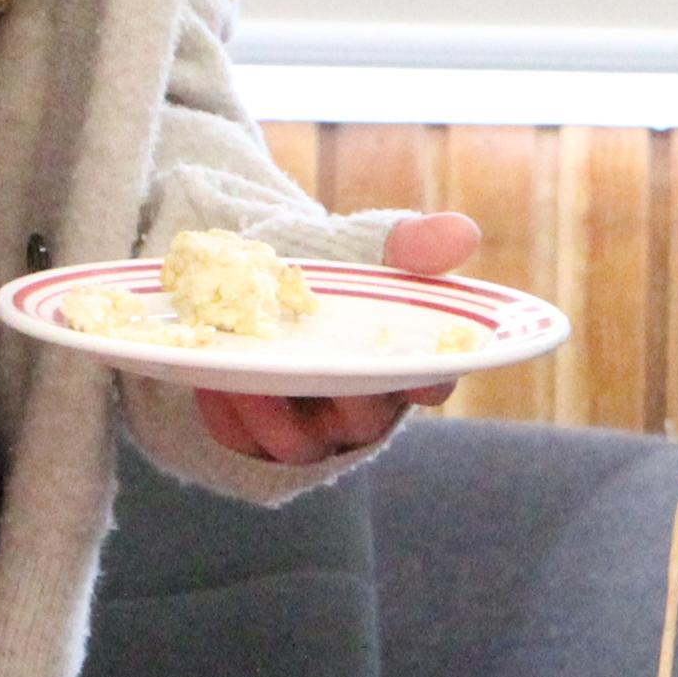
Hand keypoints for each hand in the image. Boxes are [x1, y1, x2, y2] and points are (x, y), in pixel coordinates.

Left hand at [195, 211, 481, 465]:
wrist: (246, 281)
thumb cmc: (325, 274)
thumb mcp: (362, 249)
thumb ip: (409, 245)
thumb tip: (464, 232)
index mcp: (399, 366)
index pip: (431, 384)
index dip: (427, 383)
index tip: (419, 375)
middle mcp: (360, 409)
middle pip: (363, 420)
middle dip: (340, 399)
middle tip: (317, 370)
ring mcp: (308, 431)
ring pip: (299, 444)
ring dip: (271, 413)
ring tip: (244, 377)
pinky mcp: (256, 441)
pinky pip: (243, 443)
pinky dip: (227, 416)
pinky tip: (213, 383)